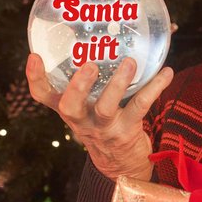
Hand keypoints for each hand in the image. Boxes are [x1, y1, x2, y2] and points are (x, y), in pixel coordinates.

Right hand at [26, 53, 173, 181]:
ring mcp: (104, 128)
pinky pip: (140, 107)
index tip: (35, 56)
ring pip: (106, 107)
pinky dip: (155, 87)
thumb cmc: (103, 124)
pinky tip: (167, 72)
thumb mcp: (88, 107)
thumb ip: (90, 80)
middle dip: (78, 86)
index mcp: (69, 110)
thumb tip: (107, 35)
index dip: (35, 78)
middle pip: (70, 106)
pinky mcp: (127, 131)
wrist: (121, 166)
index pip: (43, 96)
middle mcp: (82, 120)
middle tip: (90, 65)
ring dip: (118, 84)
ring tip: (130, 62)